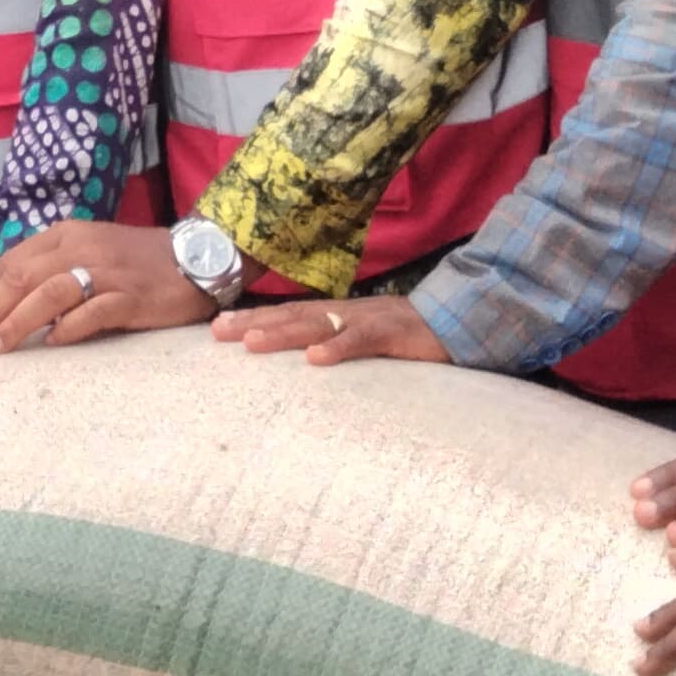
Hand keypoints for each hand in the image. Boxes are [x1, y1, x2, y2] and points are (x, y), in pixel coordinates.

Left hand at [0, 221, 220, 352]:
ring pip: (49, 293)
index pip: (11, 264)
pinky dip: (67, 328)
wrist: (196, 257)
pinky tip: (53, 343)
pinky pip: (91, 312)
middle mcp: (82, 247)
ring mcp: (107, 271)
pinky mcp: (130, 296)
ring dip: (17, 323)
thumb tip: (9, 307)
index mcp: (66, 235)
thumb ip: (53, 270)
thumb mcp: (88, 253)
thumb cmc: (136, 262)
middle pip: (22, 277)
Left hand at [209, 293, 446, 366]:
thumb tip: (303, 363)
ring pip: (319, 323)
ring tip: (251, 342)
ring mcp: (368, 321)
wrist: (461, 322)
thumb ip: (337, 345)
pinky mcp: (393, 335)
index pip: (288, 313)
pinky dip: (338, 348)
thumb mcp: (366, 340)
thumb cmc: (409, 338)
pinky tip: (315, 359)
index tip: (215, 329)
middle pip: (292, 314)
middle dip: (253, 323)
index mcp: (337, 315)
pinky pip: (362, 341)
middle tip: (216, 333)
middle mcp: (346, 313)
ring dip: (283, 332)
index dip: (252, 319)